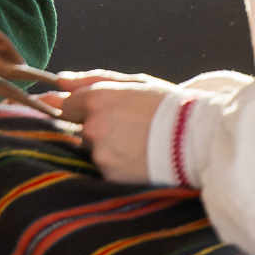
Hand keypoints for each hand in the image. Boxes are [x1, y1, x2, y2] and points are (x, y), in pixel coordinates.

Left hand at [51, 70, 177, 184]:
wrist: (198, 140)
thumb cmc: (167, 106)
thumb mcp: (133, 83)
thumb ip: (90, 79)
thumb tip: (57, 80)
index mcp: (96, 99)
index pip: (63, 105)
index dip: (74, 109)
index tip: (83, 113)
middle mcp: (93, 127)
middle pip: (79, 129)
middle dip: (96, 128)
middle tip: (127, 127)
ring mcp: (100, 153)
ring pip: (92, 150)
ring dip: (106, 147)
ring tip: (136, 143)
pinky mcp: (110, 175)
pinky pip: (104, 167)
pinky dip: (116, 164)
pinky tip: (137, 157)